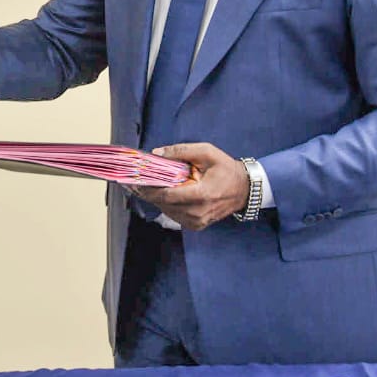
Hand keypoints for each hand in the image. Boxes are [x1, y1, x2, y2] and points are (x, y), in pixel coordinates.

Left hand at [129, 143, 249, 229]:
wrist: (244, 189)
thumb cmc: (225, 168)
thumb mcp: (206, 152)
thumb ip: (181, 151)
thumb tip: (157, 153)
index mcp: (202, 195)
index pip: (167, 195)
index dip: (148, 189)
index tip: (133, 181)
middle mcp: (198, 212)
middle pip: (163, 204)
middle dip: (147, 192)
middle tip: (132, 182)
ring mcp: (197, 221)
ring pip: (166, 211)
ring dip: (155, 199)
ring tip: (144, 186)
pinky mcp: (196, 225)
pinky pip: (174, 215)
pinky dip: (165, 204)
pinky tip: (161, 193)